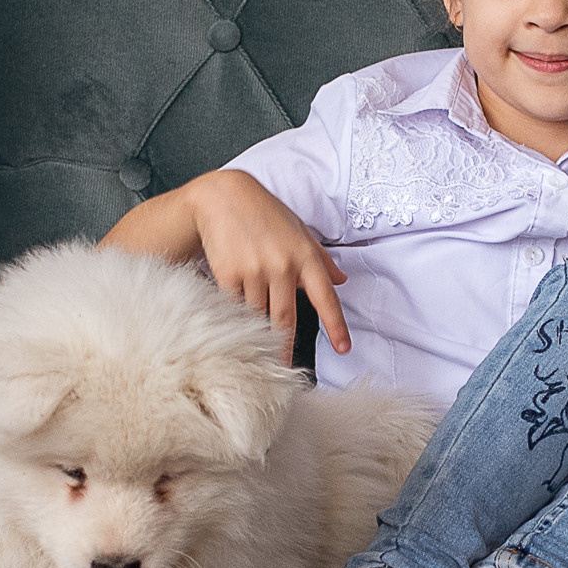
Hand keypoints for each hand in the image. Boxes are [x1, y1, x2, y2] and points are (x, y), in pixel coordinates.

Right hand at [104, 170, 349, 358]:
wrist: (223, 197)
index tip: (344, 349)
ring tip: (255, 354)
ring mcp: (254, 271)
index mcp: (306, 256)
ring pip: (259, 316)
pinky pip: (235, 307)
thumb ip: (321, 259)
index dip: (337, 326)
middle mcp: (283, 266)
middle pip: (287, 319)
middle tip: (286, 370)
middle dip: (286, 348)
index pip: (327, 298)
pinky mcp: (228, 274)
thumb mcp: (299, 230)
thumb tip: (343, 280)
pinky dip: (237, 319)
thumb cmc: (265, 213)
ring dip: (258, 335)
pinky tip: (234, 329)